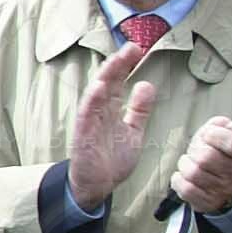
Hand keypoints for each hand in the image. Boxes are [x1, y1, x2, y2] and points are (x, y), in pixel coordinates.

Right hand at [66, 40, 157, 211]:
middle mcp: (100, 112)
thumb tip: (147, 84)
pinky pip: (86, 116)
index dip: (127, 65)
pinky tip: (98, 88)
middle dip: (118, 65)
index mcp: (111, 110)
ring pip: (96, 94)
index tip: (138, 48)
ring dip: (105, 77)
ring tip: (115, 61)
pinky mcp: (84, 136)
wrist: (97, 185)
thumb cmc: (112, 159)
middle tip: (132, 47)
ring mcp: (91, 122)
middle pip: (108, 83)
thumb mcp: (133, 131)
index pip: (119, 82)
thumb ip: (139, 110)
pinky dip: (91, 101)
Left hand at [171, 115, 231, 214]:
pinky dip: (179, 179)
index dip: (215, 135)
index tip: (208, 134)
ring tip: (191, 163)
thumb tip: (219, 125)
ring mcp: (225, 190)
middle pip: (206, 157)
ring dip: (185, 164)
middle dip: (195, 149)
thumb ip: (220, 125)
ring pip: (193, 173)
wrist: (218, 178)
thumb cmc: (217, 151)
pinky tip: (185, 176)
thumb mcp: (221, 132)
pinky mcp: (209, 202)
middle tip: (197, 151)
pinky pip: (185, 188)